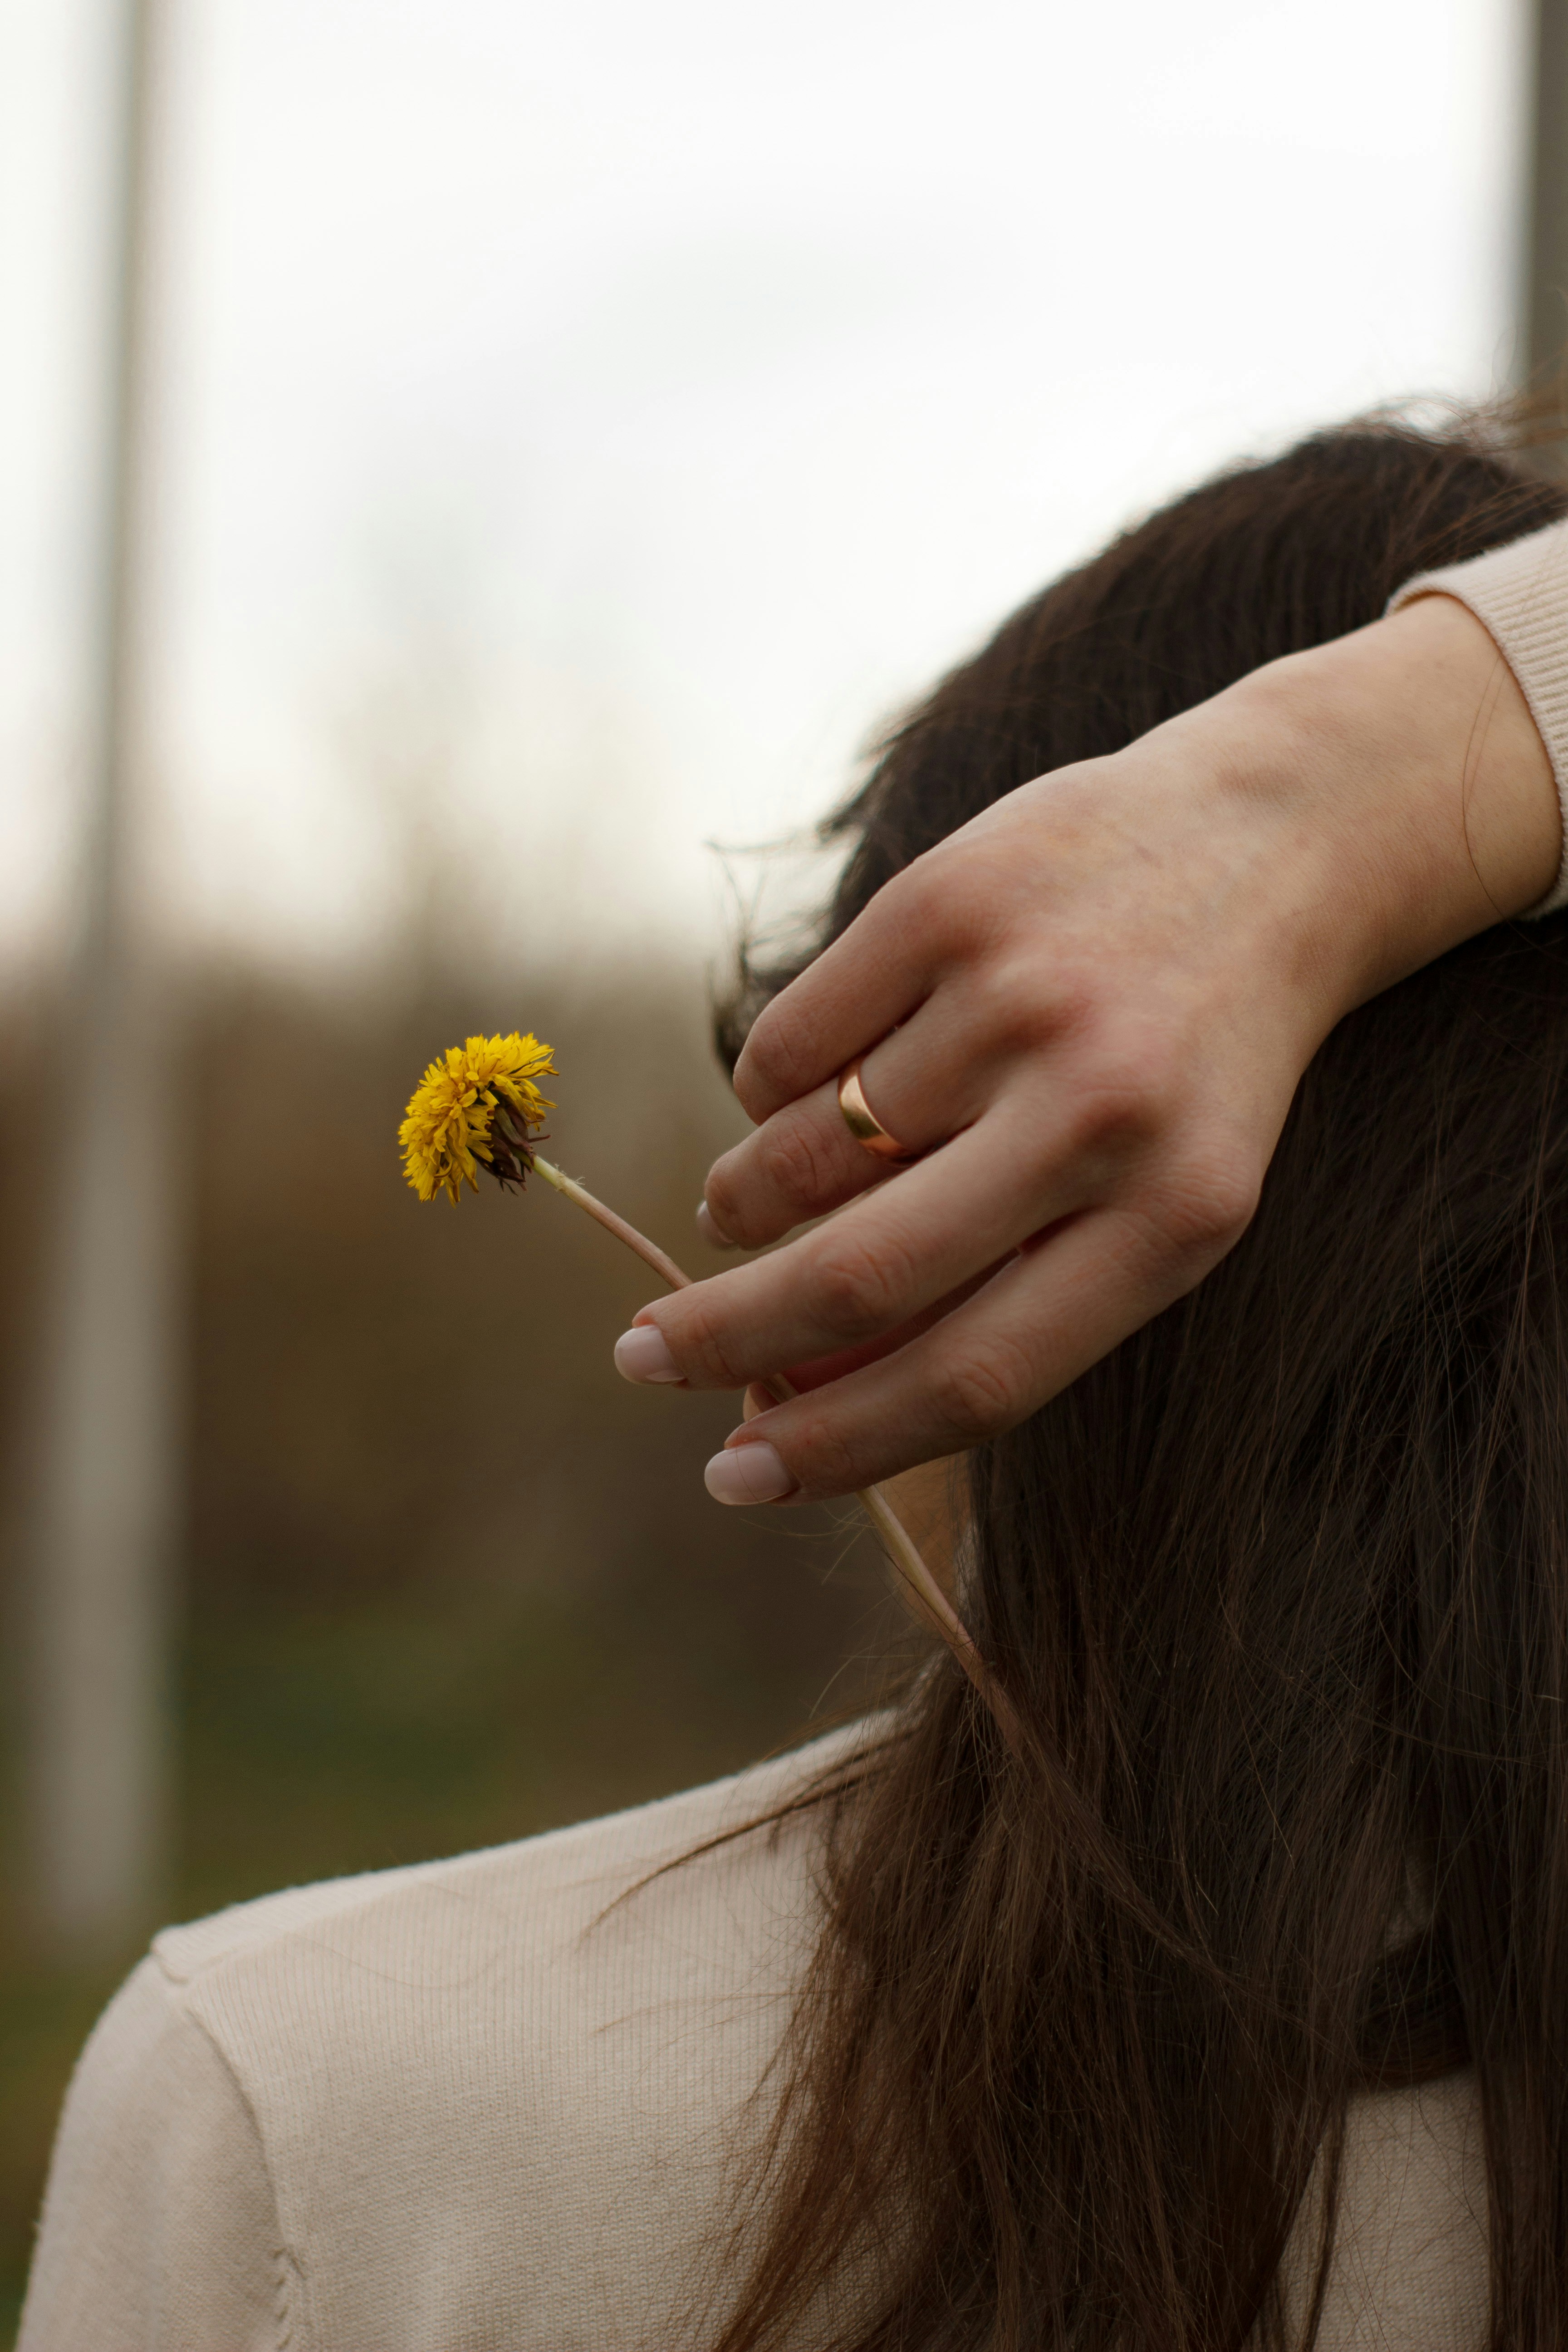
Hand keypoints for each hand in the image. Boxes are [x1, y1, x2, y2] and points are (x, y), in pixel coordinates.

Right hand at [616, 594, 1559, 1501]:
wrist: (1279, 842)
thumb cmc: (1187, 1066)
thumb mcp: (1155, 1199)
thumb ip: (1006, 1295)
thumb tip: (795, 1392)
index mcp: (1174, 1222)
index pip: (976, 1377)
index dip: (836, 1446)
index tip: (731, 1480)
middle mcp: (1099, 1112)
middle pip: (865, 1276)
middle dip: (725, 1337)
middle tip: (645, 1359)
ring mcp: (1019, 997)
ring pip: (807, 1152)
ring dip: (745, 1206)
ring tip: (742, 1210)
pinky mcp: (950, 901)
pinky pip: (792, 1041)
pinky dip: (767, 1092)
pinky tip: (800, 1092)